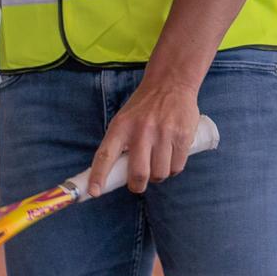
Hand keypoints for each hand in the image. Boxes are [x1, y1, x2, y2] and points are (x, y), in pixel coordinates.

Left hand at [87, 78, 201, 197]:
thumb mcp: (124, 119)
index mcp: (120, 127)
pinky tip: (171, 158)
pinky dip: (173, 169)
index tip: (94, 192)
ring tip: (157, 164)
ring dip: (158, 176)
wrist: (171, 83)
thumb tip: (115, 174)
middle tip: (138, 184)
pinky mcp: (182, 136)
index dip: (99, 176)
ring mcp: (163, 134)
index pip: (105, 155)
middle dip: (137, 186)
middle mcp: (141, 131)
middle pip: (138, 174)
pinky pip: (177, 167)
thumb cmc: (144, 106)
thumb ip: (120, 143)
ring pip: (160, 174)